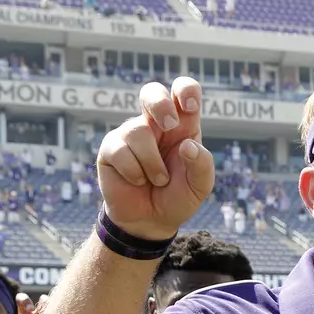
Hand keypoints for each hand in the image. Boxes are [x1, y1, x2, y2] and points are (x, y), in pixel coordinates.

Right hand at [96, 78, 213, 241]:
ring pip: (138, 131)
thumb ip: (202, 165)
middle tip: (169, 125)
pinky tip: (137, 181)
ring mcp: (131, 134)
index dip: (186, 91)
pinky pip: (120, 150)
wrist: (151, 222)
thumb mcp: (200, 186)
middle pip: (152, 92)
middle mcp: (155, 125)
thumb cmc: (177, 197)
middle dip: (160, 104)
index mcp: (182, 126)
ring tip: (157, 180)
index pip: (183, 92)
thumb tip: (187, 145)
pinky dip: (134, 171)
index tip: (191, 107)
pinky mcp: (111, 149)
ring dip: (152, 163)